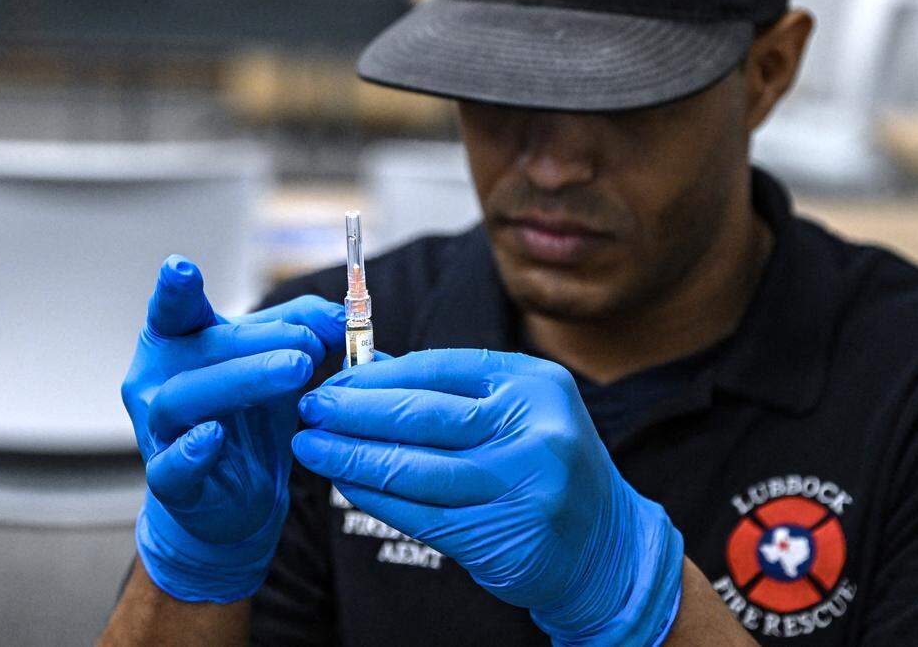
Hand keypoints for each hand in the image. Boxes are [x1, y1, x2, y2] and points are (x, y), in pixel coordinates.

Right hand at [122, 255, 342, 601]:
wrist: (238, 494)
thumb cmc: (251, 416)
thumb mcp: (279, 360)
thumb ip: (307, 327)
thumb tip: (341, 314)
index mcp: (179, 342)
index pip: (175, 310)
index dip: (175, 290)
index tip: (181, 267)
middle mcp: (158, 380)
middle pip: (199, 349)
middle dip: (257, 341)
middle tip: (309, 343)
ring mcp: (158, 430)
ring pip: (184, 399)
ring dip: (242, 380)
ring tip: (295, 371)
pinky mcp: (168, 479)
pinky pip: (171, 465)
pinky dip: (190, 451)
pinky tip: (213, 437)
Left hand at [293, 350, 684, 644]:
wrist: (605, 549)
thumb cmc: (547, 469)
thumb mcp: (517, 414)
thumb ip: (450, 392)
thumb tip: (370, 369)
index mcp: (535, 385)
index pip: (441, 369)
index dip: (380, 375)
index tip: (335, 380)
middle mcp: (534, 430)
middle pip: (424, 416)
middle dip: (356, 411)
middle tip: (311, 408)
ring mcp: (523, 485)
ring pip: (415, 468)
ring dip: (352, 457)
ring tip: (312, 447)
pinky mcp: (504, 536)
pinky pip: (421, 514)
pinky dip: (377, 498)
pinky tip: (346, 484)